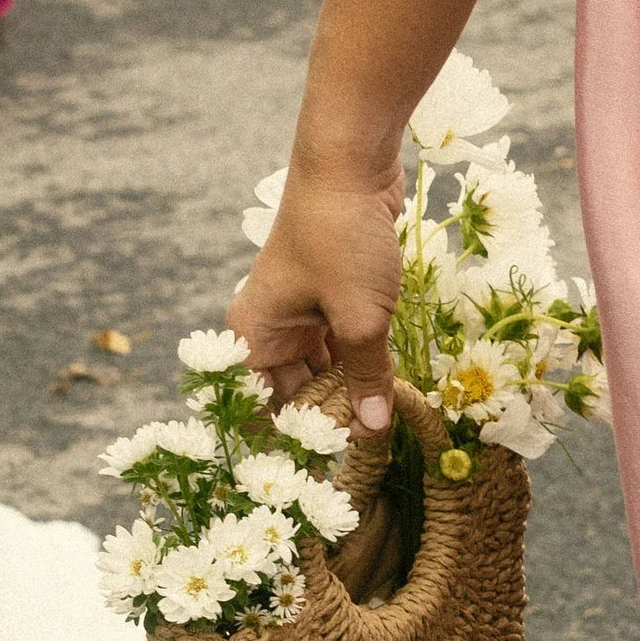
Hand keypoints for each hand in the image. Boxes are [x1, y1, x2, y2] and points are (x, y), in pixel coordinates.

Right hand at [227, 157, 403, 434]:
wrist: (351, 163)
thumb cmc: (342, 238)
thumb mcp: (361, 318)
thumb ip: (367, 377)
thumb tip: (372, 430)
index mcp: (252, 335)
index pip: (259, 407)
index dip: (287, 441)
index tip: (320, 477)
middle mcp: (269, 327)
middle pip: (293, 393)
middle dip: (327, 422)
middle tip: (362, 458)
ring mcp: (301, 312)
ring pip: (323, 372)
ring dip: (350, 395)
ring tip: (379, 432)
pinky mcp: (332, 298)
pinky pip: (343, 347)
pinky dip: (362, 367)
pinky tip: (386, 393)